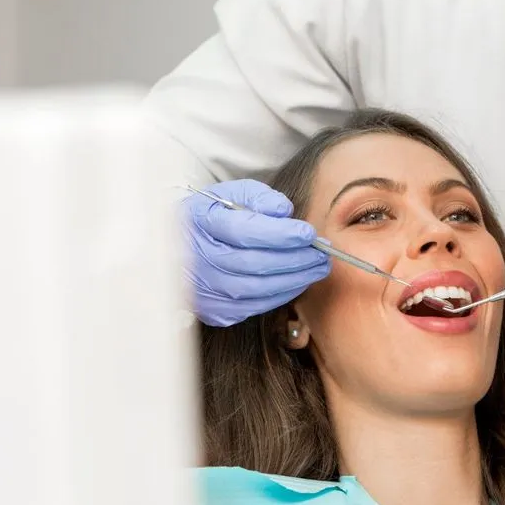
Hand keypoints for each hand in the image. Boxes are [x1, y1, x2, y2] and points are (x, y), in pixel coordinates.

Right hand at [183, 179, 330, 326]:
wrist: (182, 246)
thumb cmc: (215, 215)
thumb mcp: (232, 194)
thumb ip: (260, 197)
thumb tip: (285, 211)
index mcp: (202, 222)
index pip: (245, 232)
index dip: (280, 234)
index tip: (309, 233)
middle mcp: (199, 259)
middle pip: (254, 263)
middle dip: (296, 259)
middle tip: (323, 253)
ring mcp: (205, 288)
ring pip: (257, 289)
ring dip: (295, 279)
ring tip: (318, 267)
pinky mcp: (215, 310)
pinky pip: (255, 306)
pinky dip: (282, 294)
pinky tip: (299, 282)